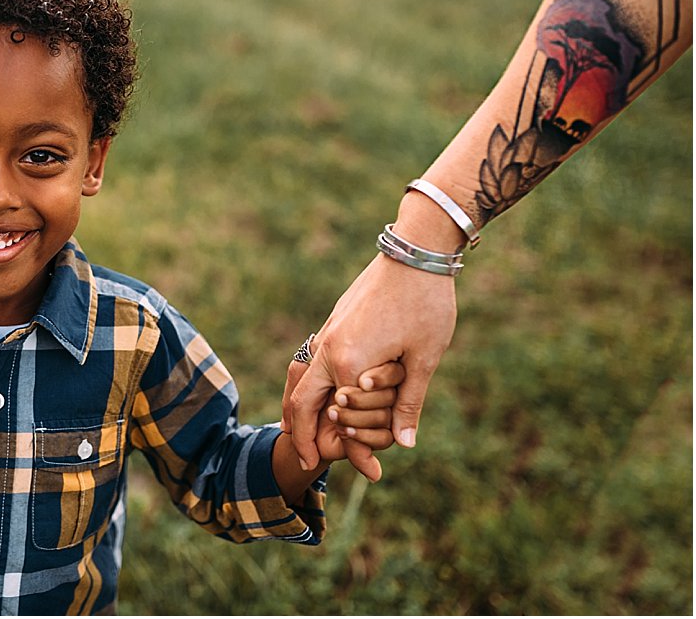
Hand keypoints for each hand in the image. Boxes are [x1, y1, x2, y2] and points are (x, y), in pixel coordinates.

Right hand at [281, 253, 456, 476]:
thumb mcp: (424, 359)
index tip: (370, 474)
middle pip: (301, 400)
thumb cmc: (425, 304)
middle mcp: (328, 348)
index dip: (355, 451)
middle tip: (308, 460)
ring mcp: (327, 332)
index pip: (338, 419)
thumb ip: (408, 404)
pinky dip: (308, 384)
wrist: (416, 250)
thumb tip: (403, 444)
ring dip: (299, 407)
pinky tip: (320, 392)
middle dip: (301, 434)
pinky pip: (310, 360)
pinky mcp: (334, 321)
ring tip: (299, 429)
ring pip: (299, 378)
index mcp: (348, 362)